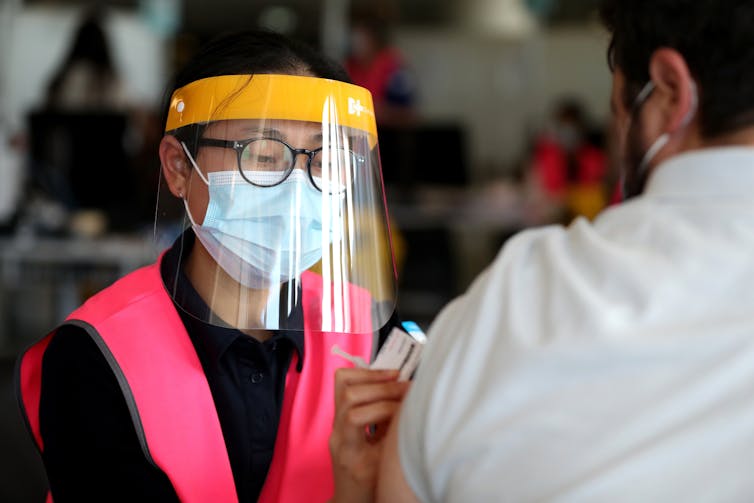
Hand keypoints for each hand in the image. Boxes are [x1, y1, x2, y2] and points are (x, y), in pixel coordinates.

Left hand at [329, 367, 409, 502]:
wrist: (351, 500)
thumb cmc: (371, 489)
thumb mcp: (386, 466)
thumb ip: (394, 437)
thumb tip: (409, 407)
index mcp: (349, 451)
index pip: (356, 417)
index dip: (386, 407)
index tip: (409, 404)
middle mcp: (337, 434)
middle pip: (349, 396)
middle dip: (381, 387)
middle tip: (407, 386)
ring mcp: (335, 424)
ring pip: (342, 386)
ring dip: (371, 377)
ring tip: (395, 376)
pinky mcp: (339, 417)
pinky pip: (343, 387)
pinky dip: (363, 377)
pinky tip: (382, 379)